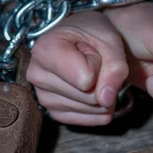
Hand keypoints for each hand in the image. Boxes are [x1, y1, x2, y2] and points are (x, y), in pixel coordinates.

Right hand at [26, 11, 128, 125]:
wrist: (79, 38)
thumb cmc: (90, 33)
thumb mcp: (109, 39)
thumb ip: (115, 66)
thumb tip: (106, 99)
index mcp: (45, 50)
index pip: (86, 77)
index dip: (98, 63)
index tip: (88, 49)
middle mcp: (37, 75)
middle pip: (89, 96)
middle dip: (101, 79)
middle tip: (89, 60)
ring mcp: (43, 97)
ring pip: (91, 109)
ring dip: (101, 93)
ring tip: (87, 72)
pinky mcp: (54, 112)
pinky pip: (88, 119)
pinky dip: (98, 107)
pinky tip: (88, 88)